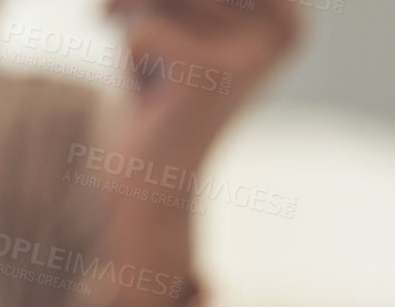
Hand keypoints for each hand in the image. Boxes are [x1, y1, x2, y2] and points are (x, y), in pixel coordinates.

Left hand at [106, 0, 301, 169]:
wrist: (150, 179)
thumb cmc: (157, 93)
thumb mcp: (174, 19)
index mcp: (288, 14)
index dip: (173, 2)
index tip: (160, 26)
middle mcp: (284, 26)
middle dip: (150, 8)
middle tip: (145, 48)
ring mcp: (253, 48)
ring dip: (140, 33)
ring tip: (160, 77)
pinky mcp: (210, 71)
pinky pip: (140, 32)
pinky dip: (129, 63)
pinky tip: (153, 98)